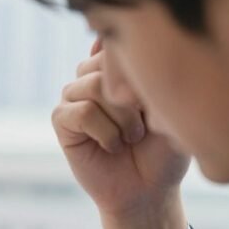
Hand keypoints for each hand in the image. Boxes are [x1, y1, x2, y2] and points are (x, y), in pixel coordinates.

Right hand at [52, 39, 189, 228]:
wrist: (150, 190)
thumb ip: (141, 68)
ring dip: (122, 116)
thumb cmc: (164, 148)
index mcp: (119, 65)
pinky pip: (81, 111)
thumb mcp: (167, 103)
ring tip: (132, 137)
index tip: (155, 103)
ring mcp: (75, 95)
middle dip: (133, 95)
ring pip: (93, 86)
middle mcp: (93, 74)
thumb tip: (101, 38)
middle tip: (145, 124)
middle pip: (107, 62)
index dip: (141, 72)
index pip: (120, 41)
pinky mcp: (62, 120)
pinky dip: (105, 131)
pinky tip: (113, 146)